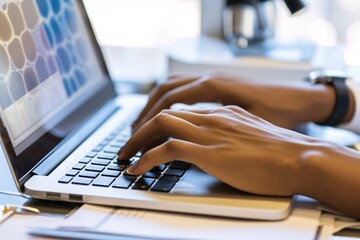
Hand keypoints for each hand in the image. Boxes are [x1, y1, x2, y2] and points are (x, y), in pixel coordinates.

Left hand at [119, 106, 316, 195]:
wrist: (301, 156)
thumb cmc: (282, 151)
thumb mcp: (252, 135)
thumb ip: (231, 134)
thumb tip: (218, 145)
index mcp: (222, 113)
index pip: (181, 109)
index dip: (159, 120)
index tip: (148, 134)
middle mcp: (212, 117)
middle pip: (165, 111)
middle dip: (140, 127)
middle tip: (127, 144)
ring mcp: (209, 132)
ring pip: (161, 124)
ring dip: (137, 139)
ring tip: (125, 156)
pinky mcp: (209, 151)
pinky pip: (167, 149)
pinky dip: (146, 158)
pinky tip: (137, 170)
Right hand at [132, 73, 334, 130]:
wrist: (302, 99)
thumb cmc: (279, 112)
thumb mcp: (244, 125)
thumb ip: (212, 134)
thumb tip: (182, 146)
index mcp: (212, 87)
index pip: (165, 105)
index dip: (145, 126)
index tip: (133, 142)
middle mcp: (209, 78)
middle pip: (162, 93)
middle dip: (142, 115)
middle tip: (131, 136)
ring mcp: (214, 78)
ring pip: (172, 87)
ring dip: (153, 105)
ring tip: (142, 124)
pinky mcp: (219, 84)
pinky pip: (185, 88)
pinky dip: (170, 99)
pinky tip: (169, 112)